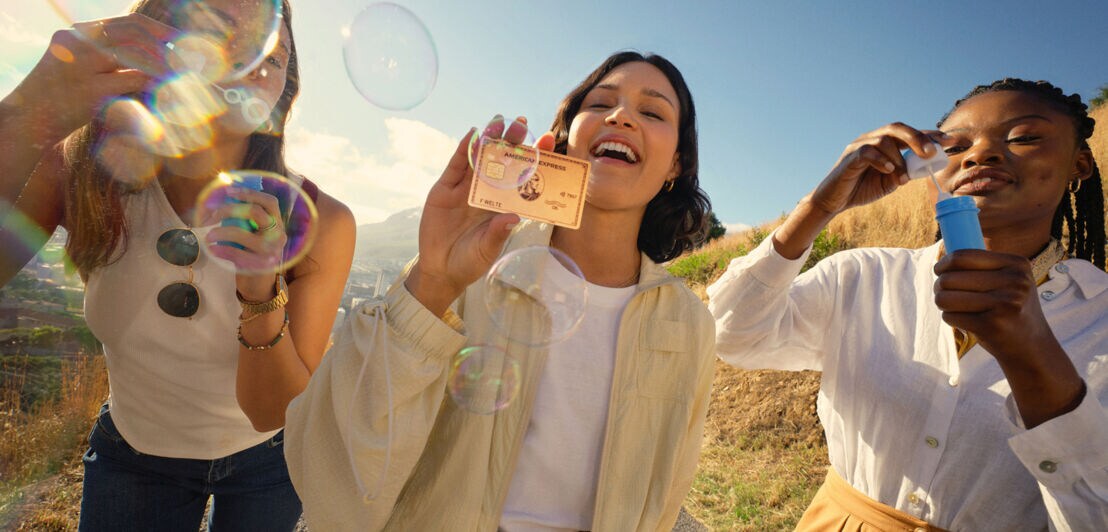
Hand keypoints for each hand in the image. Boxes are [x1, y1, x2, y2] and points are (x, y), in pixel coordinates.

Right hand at [3, 13, 175, 145]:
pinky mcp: (89, 90)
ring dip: (164, 65)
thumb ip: (113, 56)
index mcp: (78, 33)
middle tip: (190, 60)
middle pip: (135, 33)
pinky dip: (154, 83)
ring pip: (137, 54)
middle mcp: (78, 42)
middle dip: (167, 44)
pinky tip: (165, 89)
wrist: (29, 121)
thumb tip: (159, 53)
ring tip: (182, 76)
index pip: (128, 23)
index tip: (180, 41)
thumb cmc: (63, 97)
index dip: (160, 30)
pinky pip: (133, 80)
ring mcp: (82, 65)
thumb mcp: (83, 66)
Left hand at [202, 186, 287, 297]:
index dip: (250, 193)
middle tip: (211, 217)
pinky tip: (212, 249)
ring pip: (242, 233)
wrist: (259, 283)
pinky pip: (237, 254)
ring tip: (208, 236)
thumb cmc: (251, 253)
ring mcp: (271, 251)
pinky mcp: (260, 265)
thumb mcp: (253, 233)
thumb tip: (220, 203)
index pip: (270, 202)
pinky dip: (221, 250)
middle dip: (228, 210)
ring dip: (220, 232)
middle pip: (255, 212)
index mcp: (277, 223)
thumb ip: (244, 219)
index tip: (229, 192)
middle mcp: (278, 234)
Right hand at [406, 116, 555, 315]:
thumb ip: (497, 234)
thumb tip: (512, 217)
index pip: (522, 177)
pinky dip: (463, 150)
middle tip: (522, 122)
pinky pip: (455, 166)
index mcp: (504, 204)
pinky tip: (472, 135)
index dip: (534, 158)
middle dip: (512, 141)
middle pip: (502, 161)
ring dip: (488, 139)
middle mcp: (487, 191)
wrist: (440, 269)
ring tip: (499, 121)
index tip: (547, 140)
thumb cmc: (470, 261)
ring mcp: (465, 188)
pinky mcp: (445, 189)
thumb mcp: (486, 250)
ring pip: (479, 158)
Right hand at [809, 122, 936, 215]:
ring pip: (885, 139)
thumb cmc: (861, 189)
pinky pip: (867, 151)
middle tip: (932, 153)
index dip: (931, 135)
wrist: (834, 201)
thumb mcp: (889, 182)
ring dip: (899, 158)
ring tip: (902, 178)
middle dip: (918, 138)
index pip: (910, 134)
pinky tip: (889, 170)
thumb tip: (922, 167)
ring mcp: (859, 145)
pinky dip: (882, 159)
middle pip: (897, 128)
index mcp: (884, 143)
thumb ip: (904, 172)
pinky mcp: (849, 156)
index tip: (950, 141)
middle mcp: (872, 139)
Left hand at [934, 250, 1083, 426]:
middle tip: (945, 294)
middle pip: (949, 278)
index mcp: (1017, 264)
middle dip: (940, 287)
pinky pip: (950, 316)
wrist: (1031, 346)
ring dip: (943, 304)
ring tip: (954, 307)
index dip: (943, 264)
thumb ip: (982, 265)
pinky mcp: (992, 325)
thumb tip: (942, 255)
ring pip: (945, 298)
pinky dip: (951, 319)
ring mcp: (1004, 304)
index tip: (939, 271)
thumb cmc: (1010, 308)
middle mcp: (1014, 282)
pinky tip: (967, 322)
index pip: (962, 256)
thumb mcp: (1009, 280)